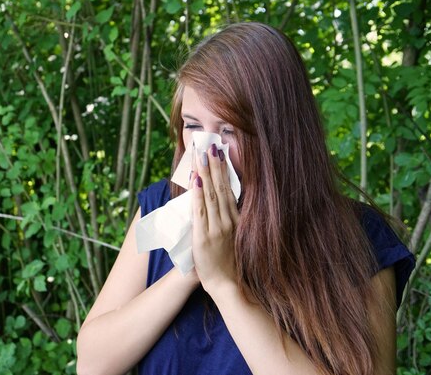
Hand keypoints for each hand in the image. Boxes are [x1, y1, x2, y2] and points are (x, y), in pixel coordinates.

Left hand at [191, 143, 239, 294]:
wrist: (226, 284)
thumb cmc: (229, 263)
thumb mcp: (233, 237)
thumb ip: (229, 219)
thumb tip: (224, 201)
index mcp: (235, 220)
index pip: (228, 190)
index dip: (224, 171)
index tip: (220, 154)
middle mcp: (227, 220)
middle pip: (220, 188)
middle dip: (214, 166)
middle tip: (210, 146)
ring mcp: (216, 228)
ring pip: (209, 195)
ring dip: (205, 173)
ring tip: (202, 155)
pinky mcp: (203, 236)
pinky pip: (200, 210)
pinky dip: (197, 194)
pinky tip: (196, 180)